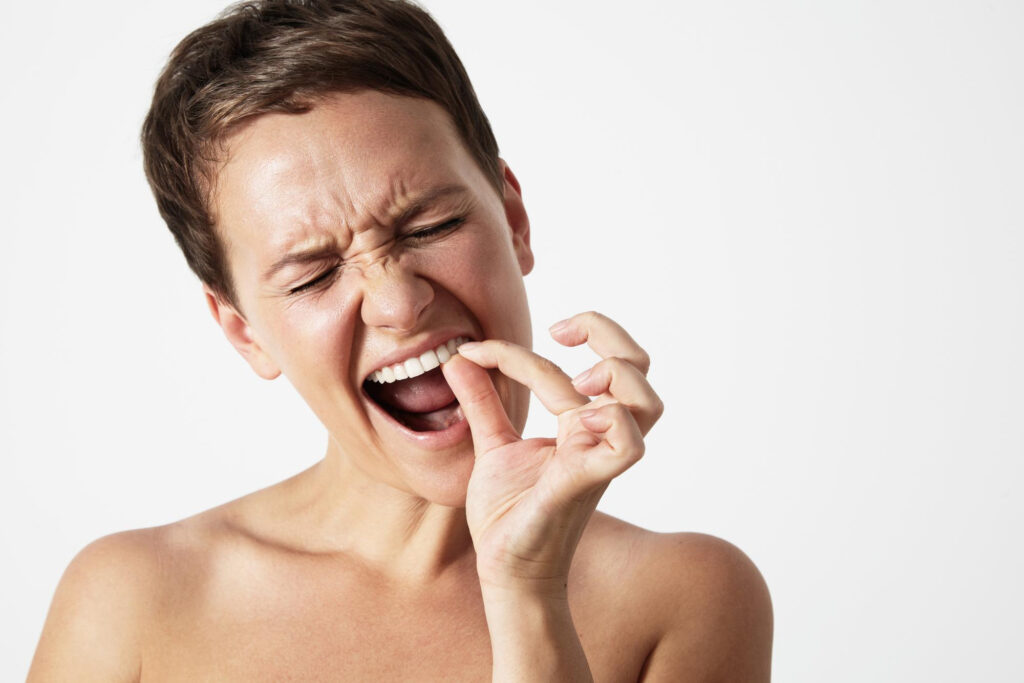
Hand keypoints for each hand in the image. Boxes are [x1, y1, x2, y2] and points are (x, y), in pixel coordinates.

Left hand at [441, 311, 663, 595]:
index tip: (474, 351)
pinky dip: (608, 419)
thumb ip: (483, 400)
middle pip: (638, 369)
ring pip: (646, 403)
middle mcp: (597, 437)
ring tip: (574, 381)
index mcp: (580, 425)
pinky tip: (573, 420)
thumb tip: (460, 356)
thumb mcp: (492, 444)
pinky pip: (626, 445)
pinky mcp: (584, 481)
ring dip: (614, 375)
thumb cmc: (509, 514)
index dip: (519, 348)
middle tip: (559, 332)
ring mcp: (597, 458)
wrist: (504, 569)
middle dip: (607, 332)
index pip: (572, 365)